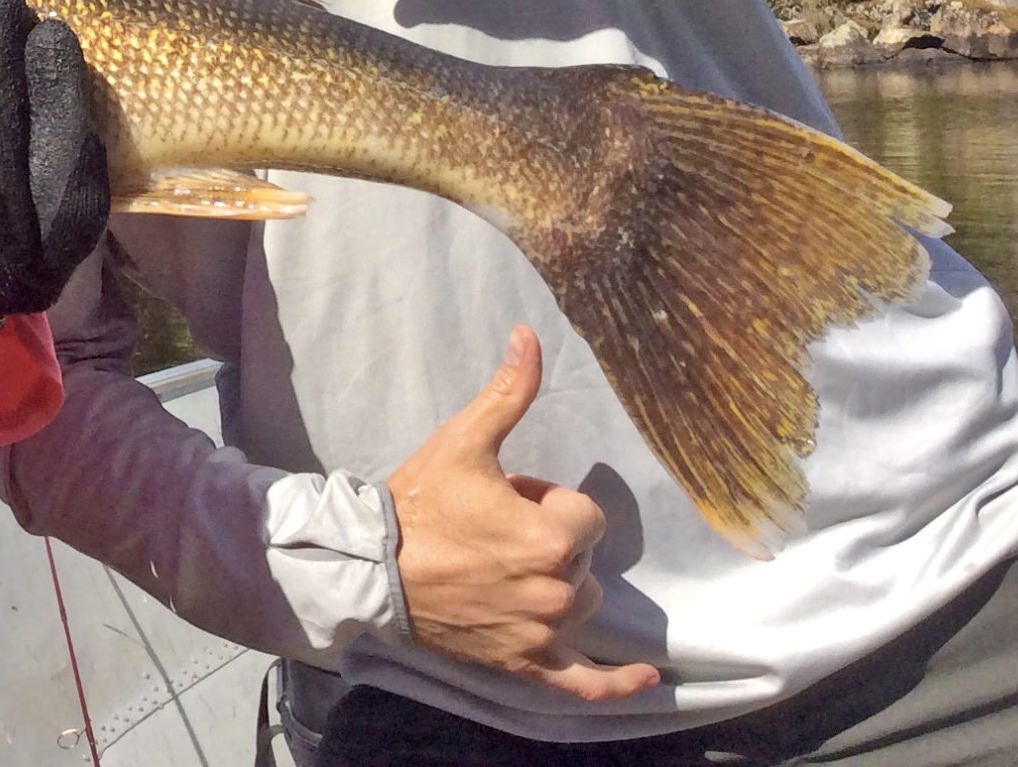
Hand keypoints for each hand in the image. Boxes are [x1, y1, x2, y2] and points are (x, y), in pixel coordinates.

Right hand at [388, 327, 659, 700]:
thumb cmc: (421, 503)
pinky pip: (582, 682)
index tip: (504, 499)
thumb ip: (508, 393)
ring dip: (557, 585)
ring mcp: (544, 632)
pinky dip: (615, 683)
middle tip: (492, 532)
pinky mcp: (526, 663)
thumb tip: (529, 335)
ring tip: (502, 571)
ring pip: (580, 604)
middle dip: (547, 540)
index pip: (583, 513)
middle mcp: (558, 590)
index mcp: (552, 537)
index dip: (545, 501)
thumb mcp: (464, 441)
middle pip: (581, 557)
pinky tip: (644, 678)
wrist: (373, 567)